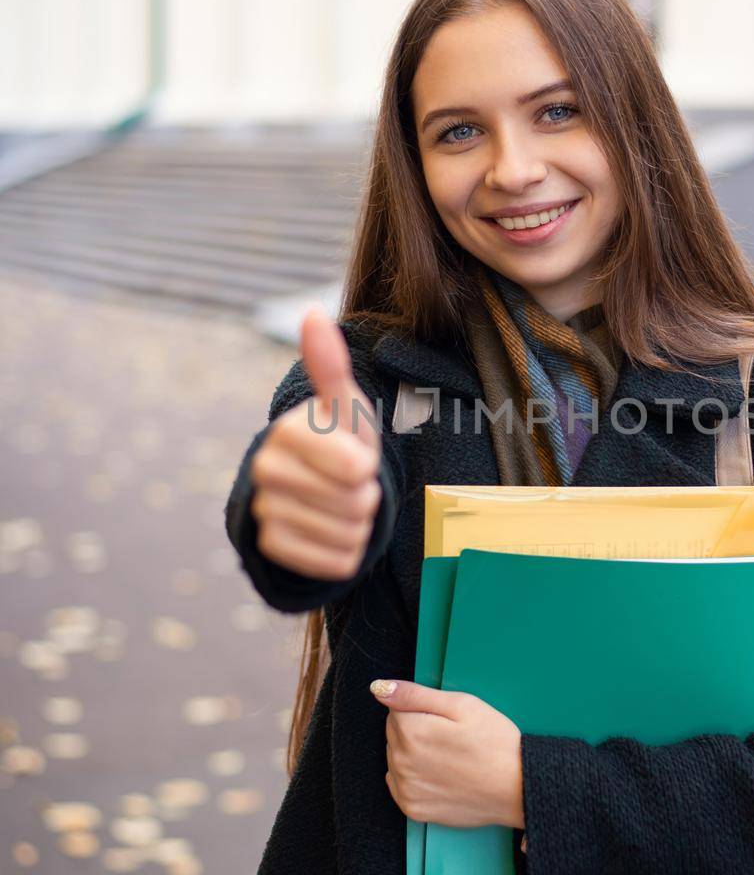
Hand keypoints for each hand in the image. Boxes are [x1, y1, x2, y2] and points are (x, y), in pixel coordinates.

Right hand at [250, 305, 382, 579]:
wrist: (317, 491)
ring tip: (341, 504)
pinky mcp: (272, 548)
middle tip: (349, 483)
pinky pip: (334, 562)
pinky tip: (331, 532)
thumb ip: (330, 365)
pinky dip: (345, 553)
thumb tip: (312, 312)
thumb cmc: (339, 441)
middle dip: (365, 496)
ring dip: (357, 524)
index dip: (367, 465)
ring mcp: (265, 511)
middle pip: (355, 502)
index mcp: (288, 433)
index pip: (355, 467)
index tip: (354, 455)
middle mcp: (266, 470)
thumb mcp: (343, 406)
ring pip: (347, 534)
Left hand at [371, 679, 524, 831]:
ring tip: (449, 758)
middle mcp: (400, 762)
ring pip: (396, 758)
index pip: (396, 709)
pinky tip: (440, 775)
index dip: (423, 710)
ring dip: (414, 754)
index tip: (447, 720)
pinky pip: (400, 784)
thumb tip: (379, 688)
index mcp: (410, 731)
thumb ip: (415, 694)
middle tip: (451, 738)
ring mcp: (405, 789)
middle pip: (394, 734)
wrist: (517, 788)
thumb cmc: (495, 743)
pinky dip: (414, 778)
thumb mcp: (462, 705)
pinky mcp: (413, 809)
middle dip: (416, 730)